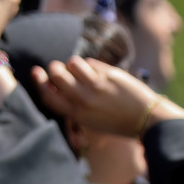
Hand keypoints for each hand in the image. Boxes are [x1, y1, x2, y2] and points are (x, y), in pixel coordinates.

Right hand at [32, 56, 183, 135]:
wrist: (147, 119)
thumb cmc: (116, 120)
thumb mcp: (89, 119)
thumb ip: (71, 103)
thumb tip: (54, 83)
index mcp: (77, 113)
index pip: (48, 95)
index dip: (39, 81)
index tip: (36, 72)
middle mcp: (84, 99)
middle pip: (57, 74)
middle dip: (55, 67)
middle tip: (59, 68)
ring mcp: (98, 86)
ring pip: (73, 63)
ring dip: (74, 63)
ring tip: (82, 70)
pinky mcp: (111, 75)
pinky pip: (91, 63)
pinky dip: (91, 65)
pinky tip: (99, 72)